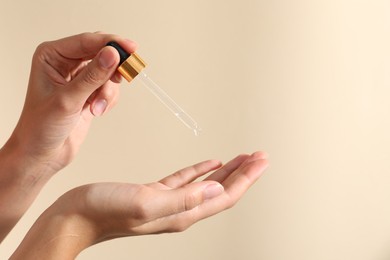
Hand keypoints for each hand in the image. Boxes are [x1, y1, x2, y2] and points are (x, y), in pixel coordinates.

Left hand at [7, 32, 136, 173]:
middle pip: (101, 52)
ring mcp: (78, 78)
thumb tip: (112, 54)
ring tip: (97, 107)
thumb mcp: (68, 100)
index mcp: (52, 56)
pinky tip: (96, 111)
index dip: (111, 43)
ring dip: (107, 91)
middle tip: (127, 73)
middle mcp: (65, 63)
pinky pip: (109, 87)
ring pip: (108, 72)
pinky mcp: (89, 92)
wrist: (42, 154)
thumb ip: (92, 76)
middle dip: (114, 66)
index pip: (87, 41)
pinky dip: (108, 99)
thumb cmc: (41, 127)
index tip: (131, 48)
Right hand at [10, 152, 268, 258]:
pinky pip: (187, 179)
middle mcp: (180, 209)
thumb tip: (217, 192)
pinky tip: (210, 163)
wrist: (74, 217)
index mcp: (182, 212)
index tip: (262, 160)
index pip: (225, 196)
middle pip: (222, 190)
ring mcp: (168, 201)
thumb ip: (184, 198)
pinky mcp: (155, 193)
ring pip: (207, 184)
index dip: (246, 178)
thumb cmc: (103, 211)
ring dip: (227, 171)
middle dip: (243, 173)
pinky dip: (201, 170)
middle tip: (260, 156)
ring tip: (242, 158)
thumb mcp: (146, 202)